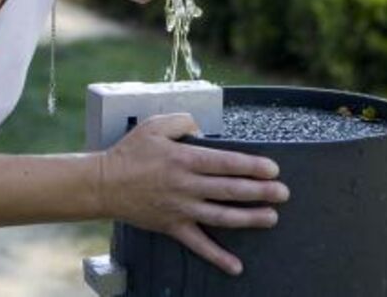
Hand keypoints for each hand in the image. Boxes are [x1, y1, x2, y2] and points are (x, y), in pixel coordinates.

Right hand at [98, 113, 288, 274]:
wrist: (103, 184)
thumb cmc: (130, 152)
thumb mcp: (155, 125)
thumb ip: (183, 121)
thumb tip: (204, 130)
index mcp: (184, 158)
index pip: (226, 163)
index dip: (251, 166)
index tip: (273, 169)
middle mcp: (186, 185)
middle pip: (230, 190)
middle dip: (260, 192)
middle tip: (283, 193)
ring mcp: (180, 209)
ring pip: (221, 217)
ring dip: (248, 219)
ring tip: (271, 218)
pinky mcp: (173, 227)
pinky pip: (198, 245)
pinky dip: (217, 257)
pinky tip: (236, 266)